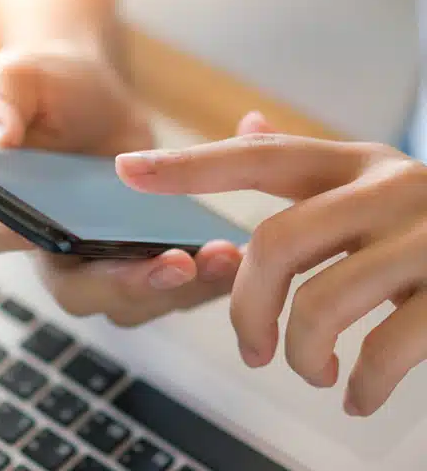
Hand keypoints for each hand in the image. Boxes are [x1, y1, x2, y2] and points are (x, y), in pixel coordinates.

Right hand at [0, 42, 243, 325]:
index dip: (20, 238)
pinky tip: (239, 245)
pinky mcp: (140, 257)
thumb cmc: (42, 87)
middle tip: (175, 263)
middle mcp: (46, 250)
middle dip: (125, 284)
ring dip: (179, 290)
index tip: (60, 229)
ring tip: (224, 255)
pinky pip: (172, 284)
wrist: (87, 95)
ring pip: (131, 302)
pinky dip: (208, 274)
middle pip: (75, 291)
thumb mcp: (13, 80)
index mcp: (1, 208)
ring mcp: (97, 261)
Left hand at [117, 112, 426, 415]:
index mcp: (354, 163)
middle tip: (250, 348)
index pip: (257, 158)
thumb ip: (309, 163)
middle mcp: (389, 189)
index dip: (188, 166)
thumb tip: (248, 126)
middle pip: (276, 244)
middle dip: (246, 307)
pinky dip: (361, 382)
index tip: (127, 170)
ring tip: (306, 369)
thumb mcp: (374, 177)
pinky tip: (354, 393)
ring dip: (300, 351)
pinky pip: (392, 347)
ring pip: (325, 302)